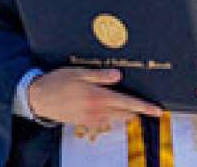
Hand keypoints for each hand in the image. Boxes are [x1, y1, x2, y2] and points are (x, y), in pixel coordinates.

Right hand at [26, 67, 160, 133]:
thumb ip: (100, 75)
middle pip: (125, 113)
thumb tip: (118, 75)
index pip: (128, 103)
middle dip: (134, 109)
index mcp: (98, 96)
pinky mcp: (86, 123)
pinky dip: (108, 115)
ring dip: (121, 112)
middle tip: (140, 104)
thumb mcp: (78, 73)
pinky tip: (101, 106)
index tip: (157, 110)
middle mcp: (98, 110)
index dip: (144, 107)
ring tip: (118, 102)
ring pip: (116, 118)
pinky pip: (104, 121)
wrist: (39, 98)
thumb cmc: (57, 82)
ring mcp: (92, 119)